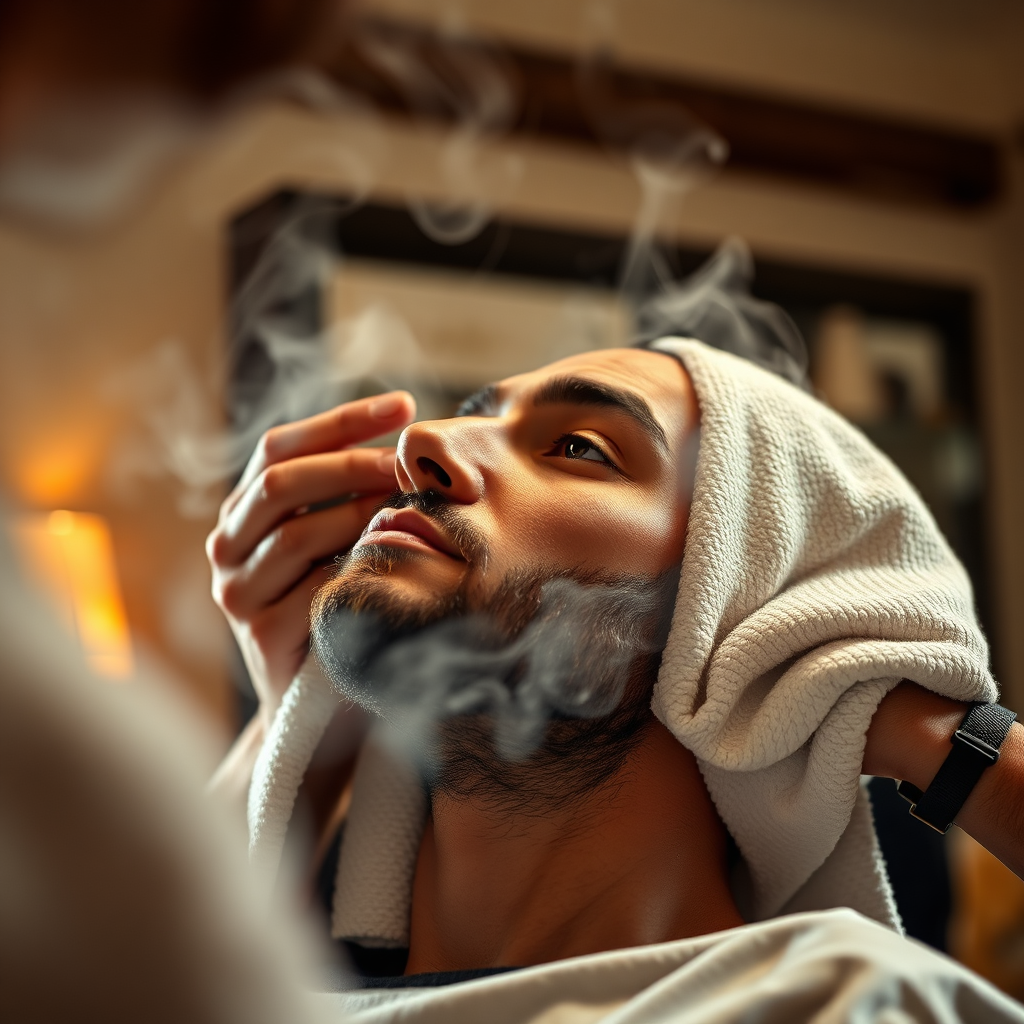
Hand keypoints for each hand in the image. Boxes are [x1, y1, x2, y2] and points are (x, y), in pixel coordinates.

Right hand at [207, 391, 414, 721]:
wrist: (320, 707)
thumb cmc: (338, 608)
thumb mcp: (337, 544)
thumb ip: (349, 497)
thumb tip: (411, 439)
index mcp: (244, 513)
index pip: (279, 447)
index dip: (342, 420)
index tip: (405, 405)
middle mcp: (227, 546)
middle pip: (283, 482)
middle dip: (355, 463)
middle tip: (413, 463)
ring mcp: (237, 593)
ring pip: (299, 533)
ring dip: (363, 514)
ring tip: (414, 509)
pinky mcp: (260, 636)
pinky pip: (316, 589)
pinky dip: (360, 570)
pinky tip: (399, 562)